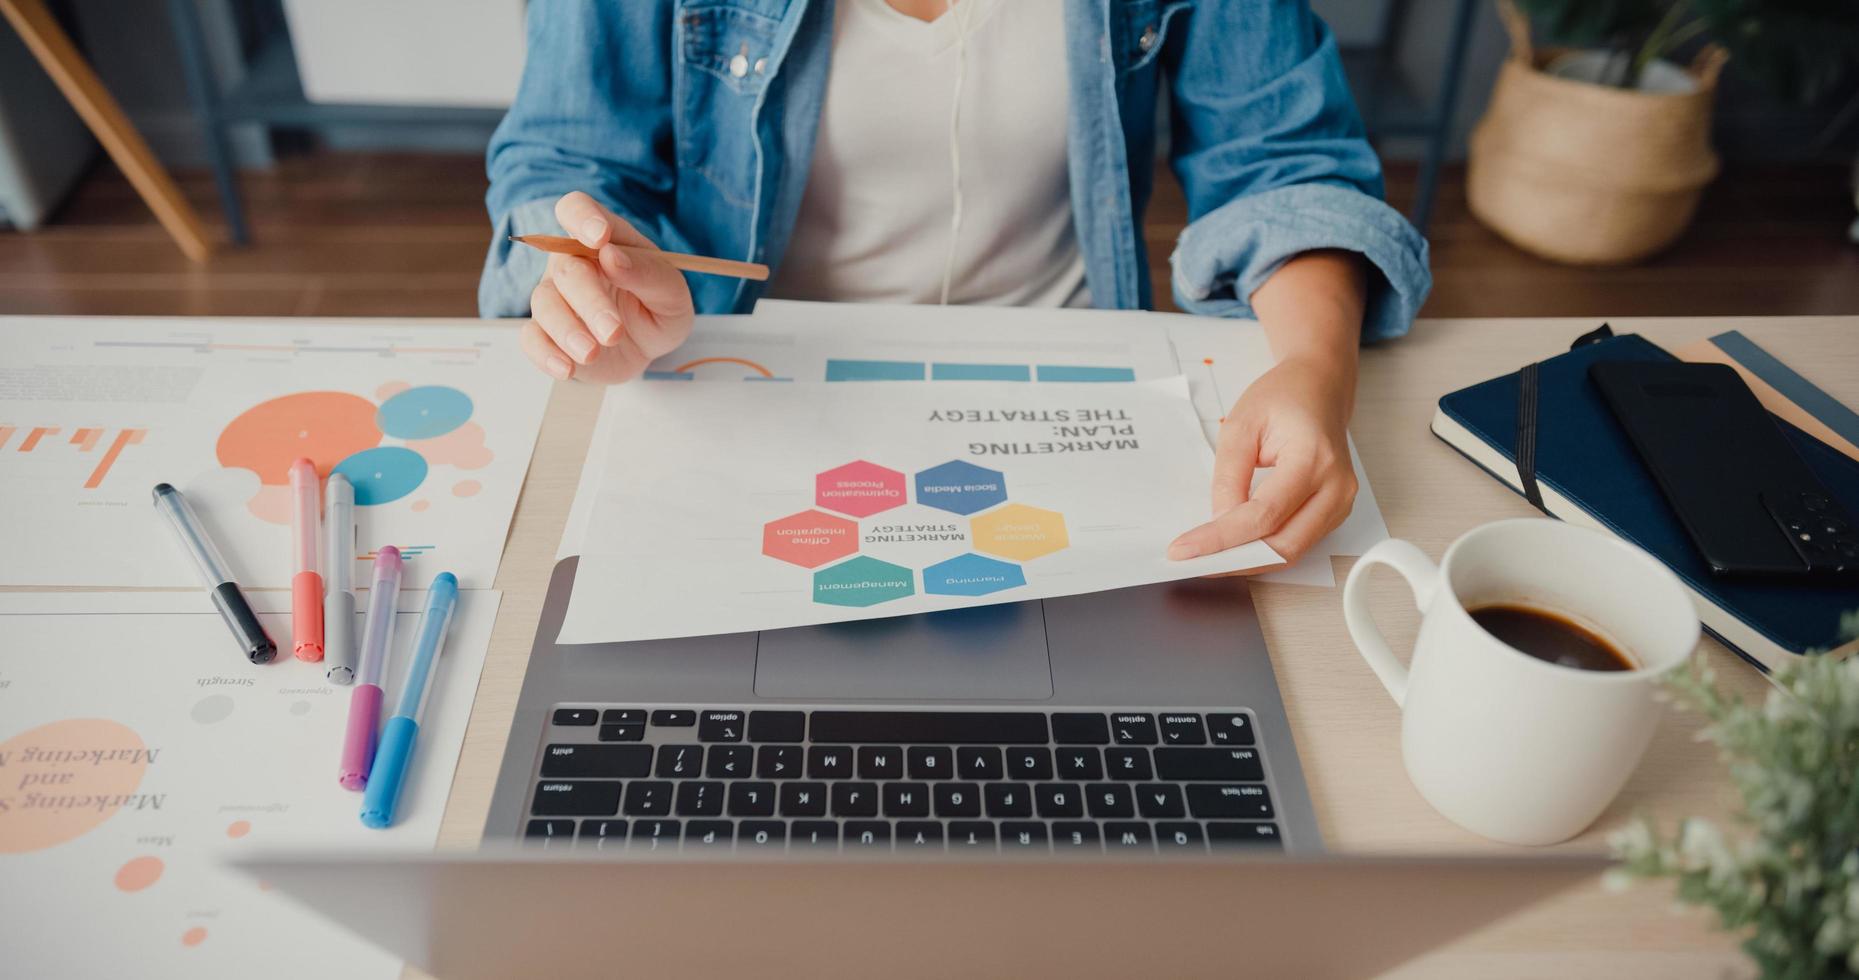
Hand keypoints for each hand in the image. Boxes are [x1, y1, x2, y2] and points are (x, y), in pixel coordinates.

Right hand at [520, 191, 695, 383]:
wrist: (649, 348)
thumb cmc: (659, 308)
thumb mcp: (672, 293)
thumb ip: (648, 273)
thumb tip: (611, 256)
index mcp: (602, 240)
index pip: (576, 209)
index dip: (582, 218)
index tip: (600, 239)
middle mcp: (571, 263)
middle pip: (565, 267)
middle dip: (588, 300)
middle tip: (614, 331)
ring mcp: (555, 298)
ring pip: (545, 304)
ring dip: (567, 330)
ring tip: (592, 353)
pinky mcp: (547, 334)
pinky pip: (531, 339)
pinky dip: (545, 354)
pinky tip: (566, 368)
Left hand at [1167, 355, 1358, 567]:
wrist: (1320, 388)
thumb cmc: (1284, 398)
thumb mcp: (1240, 424)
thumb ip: (1229, 475)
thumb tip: (1219, 520)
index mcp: (1314, 458)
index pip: (1264, 514)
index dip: (1222, 538)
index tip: (1185, 550)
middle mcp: (1336, 486)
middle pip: (1284, 545)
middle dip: (1234, 561)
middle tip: (1192, 563)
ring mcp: (1340, 503)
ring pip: (1292, 552)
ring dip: (1248, 561)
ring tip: (1207, 559)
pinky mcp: (1334, 512)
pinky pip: (1297, 543)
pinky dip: (1263, 551)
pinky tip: (1234, 548)